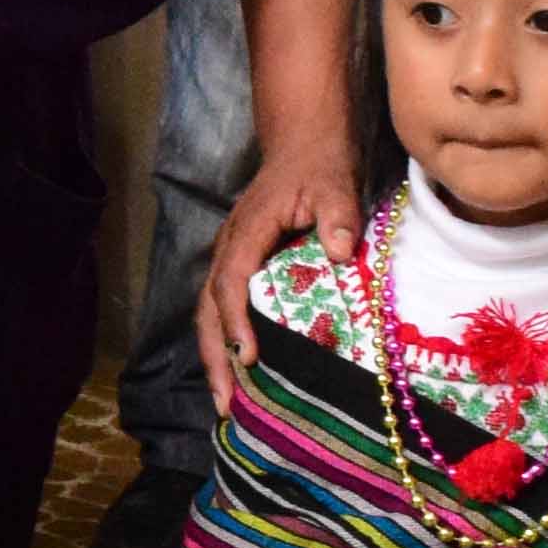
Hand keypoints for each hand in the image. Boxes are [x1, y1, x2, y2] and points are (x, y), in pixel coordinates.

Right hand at [198, 123, 361, 388]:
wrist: (304, 144)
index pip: (231, 283)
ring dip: (216, 358)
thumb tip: (339, 252)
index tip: (248, 357)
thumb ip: (338, 216)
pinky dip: (226, 344)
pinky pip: (224, 311)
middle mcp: (229, 249)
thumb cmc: (319, 165)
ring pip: (210, 315)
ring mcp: (231, 259)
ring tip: (227, 403)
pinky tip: (241, 373)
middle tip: (225, 404)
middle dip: (214, 358)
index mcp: (247, 233)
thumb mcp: (335, 184)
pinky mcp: (241, 268)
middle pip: (208, 310)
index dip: (236, 321)